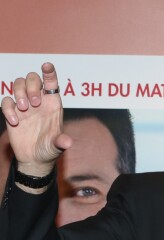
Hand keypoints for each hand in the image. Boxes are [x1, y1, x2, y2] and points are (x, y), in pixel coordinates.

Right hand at [1, 62, 71, 176]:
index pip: (51, 83)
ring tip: (23, 110)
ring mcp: (24, 105)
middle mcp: (39, 101)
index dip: (49, 73)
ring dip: (19, 93)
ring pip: (18, 83)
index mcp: (53, 105)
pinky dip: (8, 108)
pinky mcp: (12, 112)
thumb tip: (67, 142)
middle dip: (32, 86)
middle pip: (33, 79)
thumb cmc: (49, 150)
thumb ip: (61, 142)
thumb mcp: (57, 147)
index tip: (47, 66)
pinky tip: (15, 122)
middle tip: (33, 103)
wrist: (35, 159)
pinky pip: (6, 100)